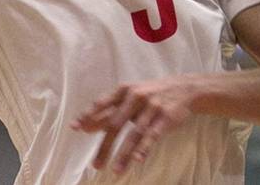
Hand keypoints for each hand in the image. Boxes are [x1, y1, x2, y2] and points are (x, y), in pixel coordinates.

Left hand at [72, 79, 195, 173]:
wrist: (184, 89)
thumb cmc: (150, 95)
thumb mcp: (129, 97)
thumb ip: (109, 110)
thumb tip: (86, 125)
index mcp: (123, 90)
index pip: (102, 104)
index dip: (89, 115)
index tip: (75, 128)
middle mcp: (135, 97)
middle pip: (115, 124)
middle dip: (104, 146)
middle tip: (95, 165)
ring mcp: (151, 107)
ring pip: (134, 134)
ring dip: (124, 154)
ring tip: (116, 171)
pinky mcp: (165, 117)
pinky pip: (152, 135)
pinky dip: (144, 148)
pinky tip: (137, 160)